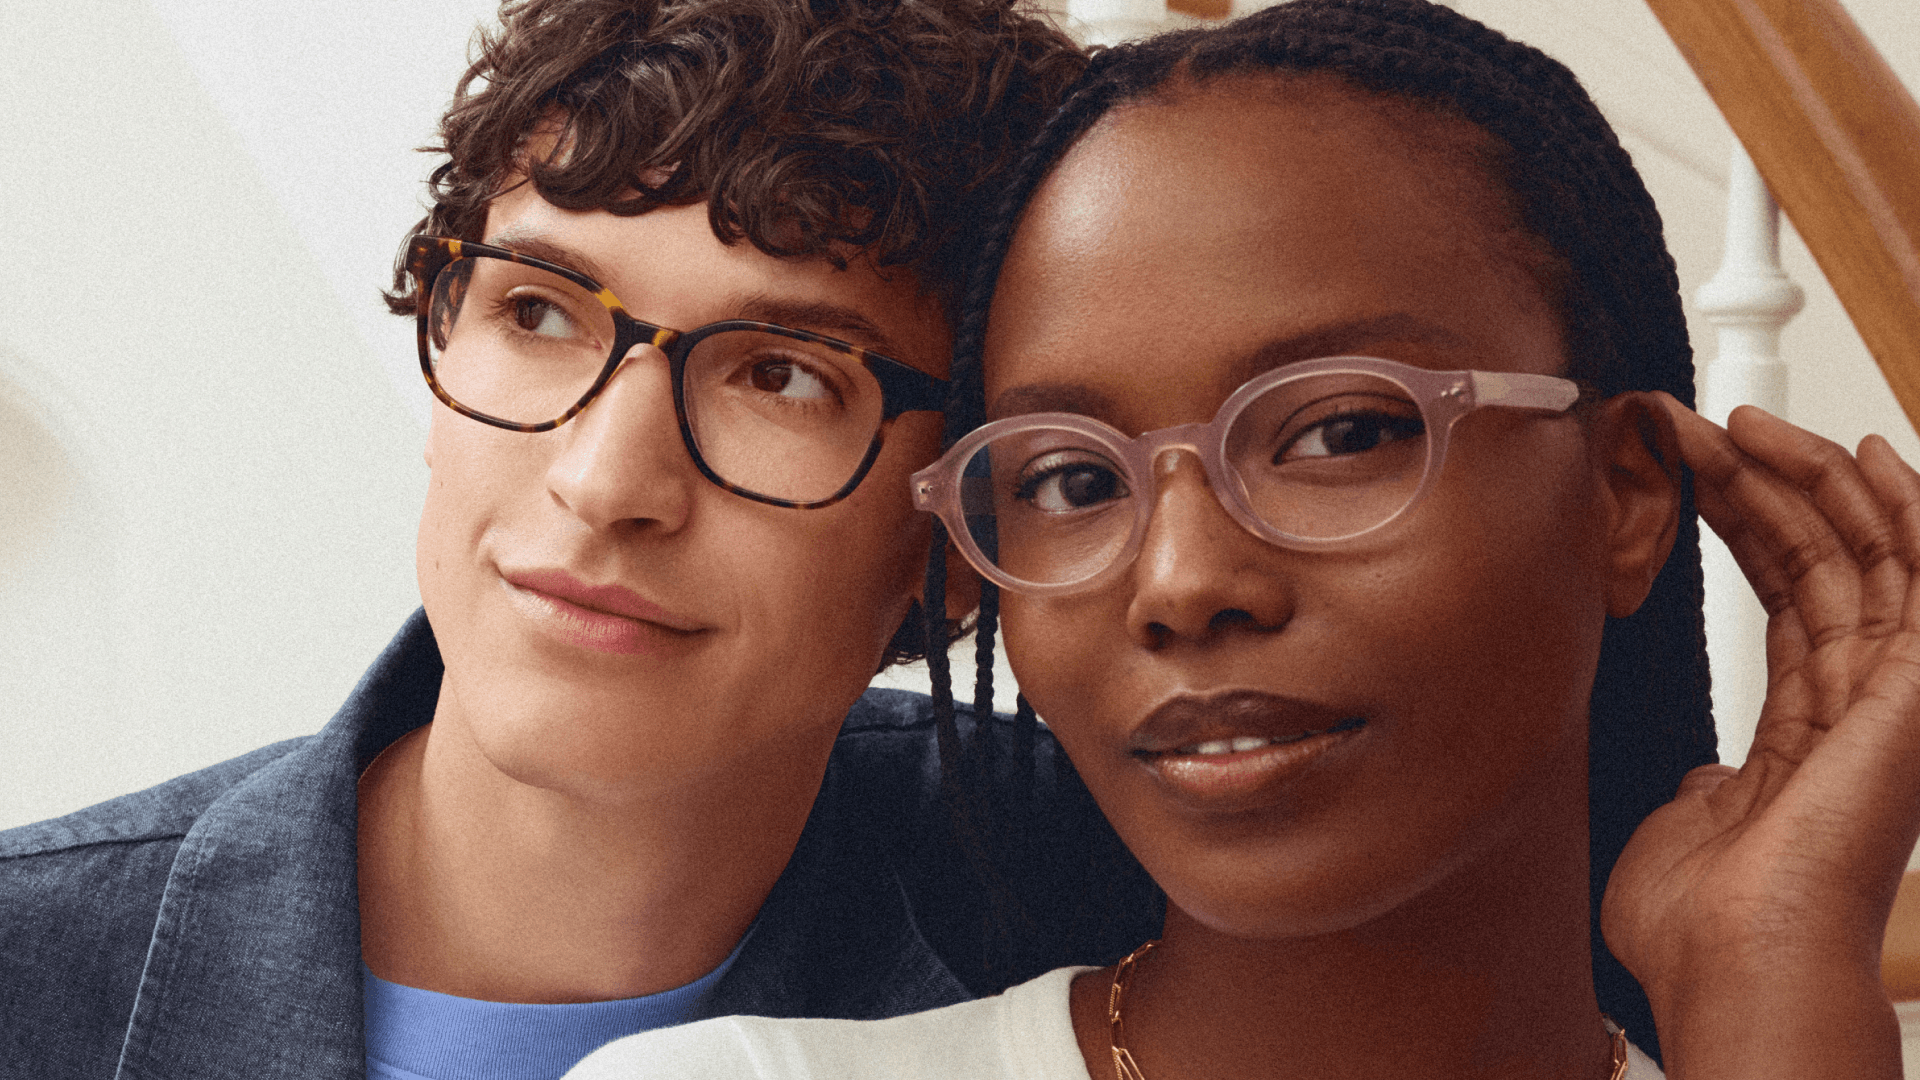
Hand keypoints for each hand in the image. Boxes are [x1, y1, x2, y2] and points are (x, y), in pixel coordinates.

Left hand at [1601, 397, 1916, 1078]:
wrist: (1734, 957)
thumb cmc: (1702, 920)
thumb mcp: (1685, 829)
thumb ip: (1707, 789)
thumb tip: (1710, 776)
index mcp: (1809, 732)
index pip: (1787, 597)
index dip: (1742, 525)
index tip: (1682, 469)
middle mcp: (1862, 705)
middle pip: (1821, 560)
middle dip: (1760, 484)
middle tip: (1692, 428)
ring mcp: (1895, 694)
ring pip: (1865, 552)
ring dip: (1806, 477)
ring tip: (1740, 423)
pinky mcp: (1916, 687)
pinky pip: (1919, 575)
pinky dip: (1904, 509)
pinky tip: (1871, 455)